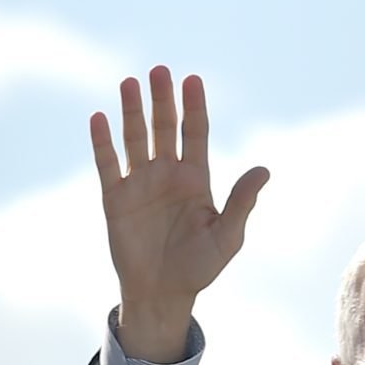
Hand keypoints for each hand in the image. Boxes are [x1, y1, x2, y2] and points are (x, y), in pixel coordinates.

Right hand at [90, 65, 269, 360]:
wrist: (164, 294)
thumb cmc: (200, 268)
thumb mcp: (227, 236)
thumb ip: (242, 203)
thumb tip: (264, 170)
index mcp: (196, 180)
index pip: (195, 134)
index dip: (194, 108)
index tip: (192, 80)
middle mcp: (167, 175)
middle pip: (165, 128)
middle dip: (163, 101)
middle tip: (160, 71)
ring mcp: (140, 184)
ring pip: (135, 139)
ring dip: (132, 112)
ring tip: (130, 83)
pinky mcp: (116, 199)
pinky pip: (107, 165)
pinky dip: (102, 142)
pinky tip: (99, 117)